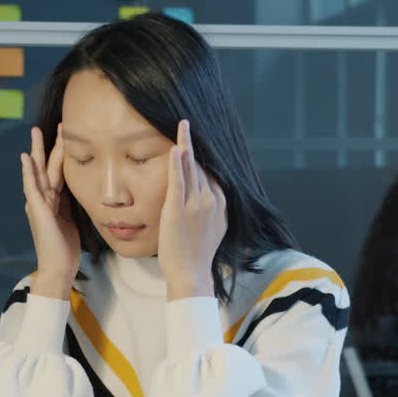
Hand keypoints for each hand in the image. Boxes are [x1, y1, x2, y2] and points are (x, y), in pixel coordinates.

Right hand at [20, 125, 79, 299]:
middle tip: (49, 125)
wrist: (58, 267)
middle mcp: (42, 199)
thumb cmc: (65, 248)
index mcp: (52, 201)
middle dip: (48, 146)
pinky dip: (28, 172)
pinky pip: (32, 187)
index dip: (62, 154)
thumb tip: (79, 189)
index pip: (57, 172)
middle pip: (46, 167)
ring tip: (36, 132)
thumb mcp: (71, 220)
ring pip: (38, 171)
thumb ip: (70, 204)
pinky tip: (26, 158)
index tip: (66, 137)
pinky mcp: (37, 210)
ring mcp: (38, 204)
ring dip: (37, 151)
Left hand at [158, 119, 226, 299]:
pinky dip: (178, 164)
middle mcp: (210, 200)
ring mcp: (195, 204)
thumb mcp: (214, 227)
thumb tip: (210, 197)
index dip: (201, 157)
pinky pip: (178, 182)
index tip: (194, 140)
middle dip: (193, 144)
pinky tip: (177, 148)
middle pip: (201, 167)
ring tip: (182, 125)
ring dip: (186, 145)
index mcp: (219, 203)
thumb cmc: (198, 254)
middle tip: (185, 123)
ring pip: (191, 169)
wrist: (192, 273)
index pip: (210, 173)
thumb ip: (212, 209)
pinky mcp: (178, 210)